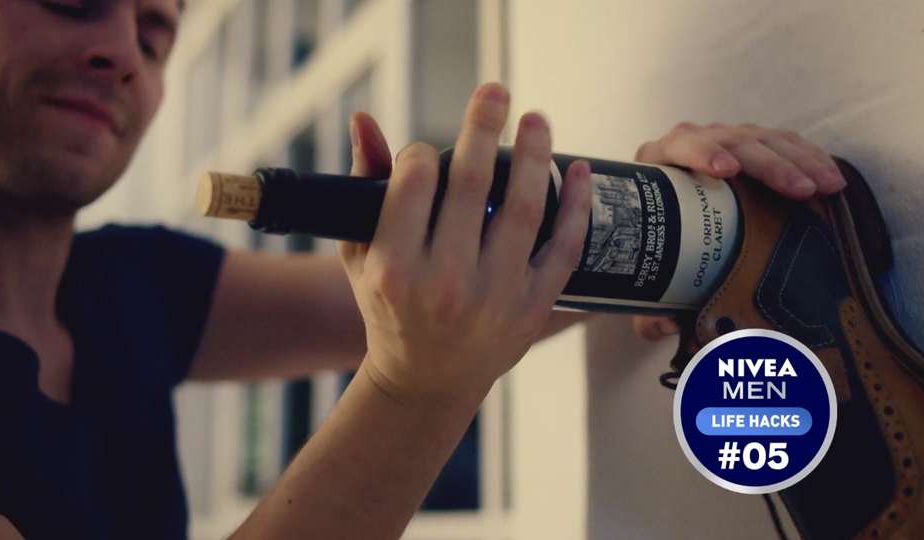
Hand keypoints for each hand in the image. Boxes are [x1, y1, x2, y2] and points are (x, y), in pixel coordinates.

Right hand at [339, 83, 591, 404]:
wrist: (425, 380)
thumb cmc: (387, 310)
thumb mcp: (360, 255)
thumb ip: (364, 186)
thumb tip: (365, 120)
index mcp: (394, 268)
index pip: (415, 181)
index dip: (423, 152)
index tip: (430, 152)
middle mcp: (444, 284)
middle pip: (471, 183)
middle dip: (483, 126)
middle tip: (496, 91)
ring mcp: (493, 299)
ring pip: (522, 209)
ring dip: (534, 155)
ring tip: (537, 119)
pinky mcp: (531, 310)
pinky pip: (563, 249)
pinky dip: (576, 206)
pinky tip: (576, 170)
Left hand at [632, 122, 847, 340]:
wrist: (651, 226)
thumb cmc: (648, 248)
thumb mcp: (645, 274)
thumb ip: (649, 306)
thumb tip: (667, 325)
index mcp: (657, 165)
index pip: (679, 147)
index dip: (701, 152)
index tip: (726, 169)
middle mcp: (687, 144)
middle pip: (730, 141)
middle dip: (768, 165)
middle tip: (799, 190)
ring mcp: (720, 140)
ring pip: (762, 139)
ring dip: (798, 161)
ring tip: (826, 186)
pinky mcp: (747, 143)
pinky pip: (781, 143)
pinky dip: (809, 157)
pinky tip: (831, 176)